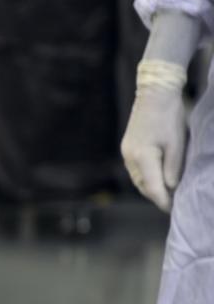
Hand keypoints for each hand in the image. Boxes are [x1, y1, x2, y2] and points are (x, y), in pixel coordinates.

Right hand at [122, 60, 188, 212]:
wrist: (155, 93)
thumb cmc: (170, 115)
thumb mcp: (177, 142)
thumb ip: (173, 167)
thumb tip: (170, 187)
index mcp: (143, 157)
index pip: (152, 187)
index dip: (162, 200)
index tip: (171, 210)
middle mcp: (130, 158)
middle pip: (142, 185)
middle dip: (156, 196)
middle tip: (171, 203)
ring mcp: (127, 153)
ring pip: (138, 179)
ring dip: (150, 187)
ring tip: (165, 193)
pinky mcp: (127, 148)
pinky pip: (136, 170)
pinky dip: (146, 177)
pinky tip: (156, 177)